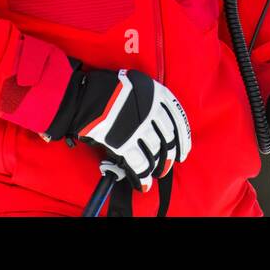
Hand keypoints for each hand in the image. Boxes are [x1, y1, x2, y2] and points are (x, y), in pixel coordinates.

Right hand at [44, 67, 191, 191]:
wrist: (85, 95)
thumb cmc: (110, 88)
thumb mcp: (137, 84)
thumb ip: (150, 100)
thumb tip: (159, 124)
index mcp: (157, 94)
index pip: (178, 120)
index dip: (183, 140)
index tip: (183, 152)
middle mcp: (152, 111)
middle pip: (168, 141)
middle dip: (169, 158)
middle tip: (166, 167)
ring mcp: (139, 128)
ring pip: (155, 154)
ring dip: (156, 168)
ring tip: (154, 174)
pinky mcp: (124, 143)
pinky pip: (139, 165)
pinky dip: (142, 178)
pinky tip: (143, 184)